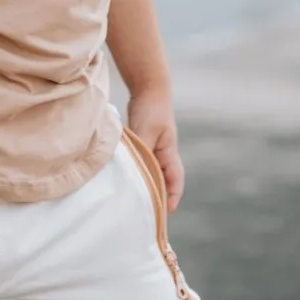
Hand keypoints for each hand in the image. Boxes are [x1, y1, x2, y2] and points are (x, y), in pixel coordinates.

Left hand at [127, 87, 184, 212]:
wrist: (148, 86)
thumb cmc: (151, 109)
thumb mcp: (146, 131)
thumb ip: (142, 151)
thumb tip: (134, 171)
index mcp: (169, 152)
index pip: (175, 179)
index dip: (172, 196)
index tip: (167, 212)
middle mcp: (163, 153)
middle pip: (163, 180)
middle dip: (158, 196)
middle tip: (148, 213)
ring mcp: (153, 148)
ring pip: (151, 172)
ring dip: (145, 184)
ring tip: (134, 201)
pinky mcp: (143, 142)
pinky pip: (141, 162)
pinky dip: (136, 172)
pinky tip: (124, 178)